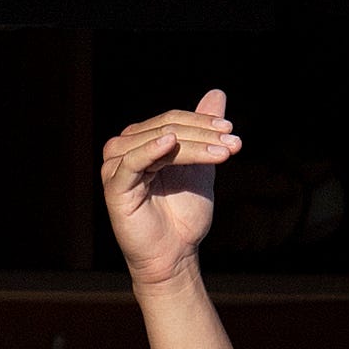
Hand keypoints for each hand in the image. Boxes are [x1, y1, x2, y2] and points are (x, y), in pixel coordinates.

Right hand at [103, 92, 238, 288]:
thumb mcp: (201, 167)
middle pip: (167, 128)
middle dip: (204, 135)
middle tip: (233, 143)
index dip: (203, 123)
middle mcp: (125, 148)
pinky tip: (172, 143)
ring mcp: (116, 165)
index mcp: (143, 141)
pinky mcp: (114, 185)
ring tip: (223, 153)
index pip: (173, 120)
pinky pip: (133, 161)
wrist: (174, 256)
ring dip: (193, 145)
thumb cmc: (183, 216)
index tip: (233, 132)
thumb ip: (205, 131)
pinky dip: (152, 149)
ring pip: (157, 141)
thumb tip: (217, 92)